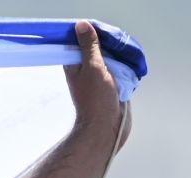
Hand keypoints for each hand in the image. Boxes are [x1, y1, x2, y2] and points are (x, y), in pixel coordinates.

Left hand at [64, 20, 130, 150]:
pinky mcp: (109, 84)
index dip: (93, 34)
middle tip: (118, 48)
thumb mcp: (92, 66)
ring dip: (119, 56)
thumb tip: (81, 25)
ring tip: (126, 59)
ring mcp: (97, 77)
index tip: (105, 35)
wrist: (105, 126)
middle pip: (97, 48)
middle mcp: (84, 69)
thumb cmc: (95, 99)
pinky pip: (117, 69)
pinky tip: (130, 67)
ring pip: (109, 58)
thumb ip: (88, 46)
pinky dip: (124, 66)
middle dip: (109, 45)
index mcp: (74, 64)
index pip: (80, 40)